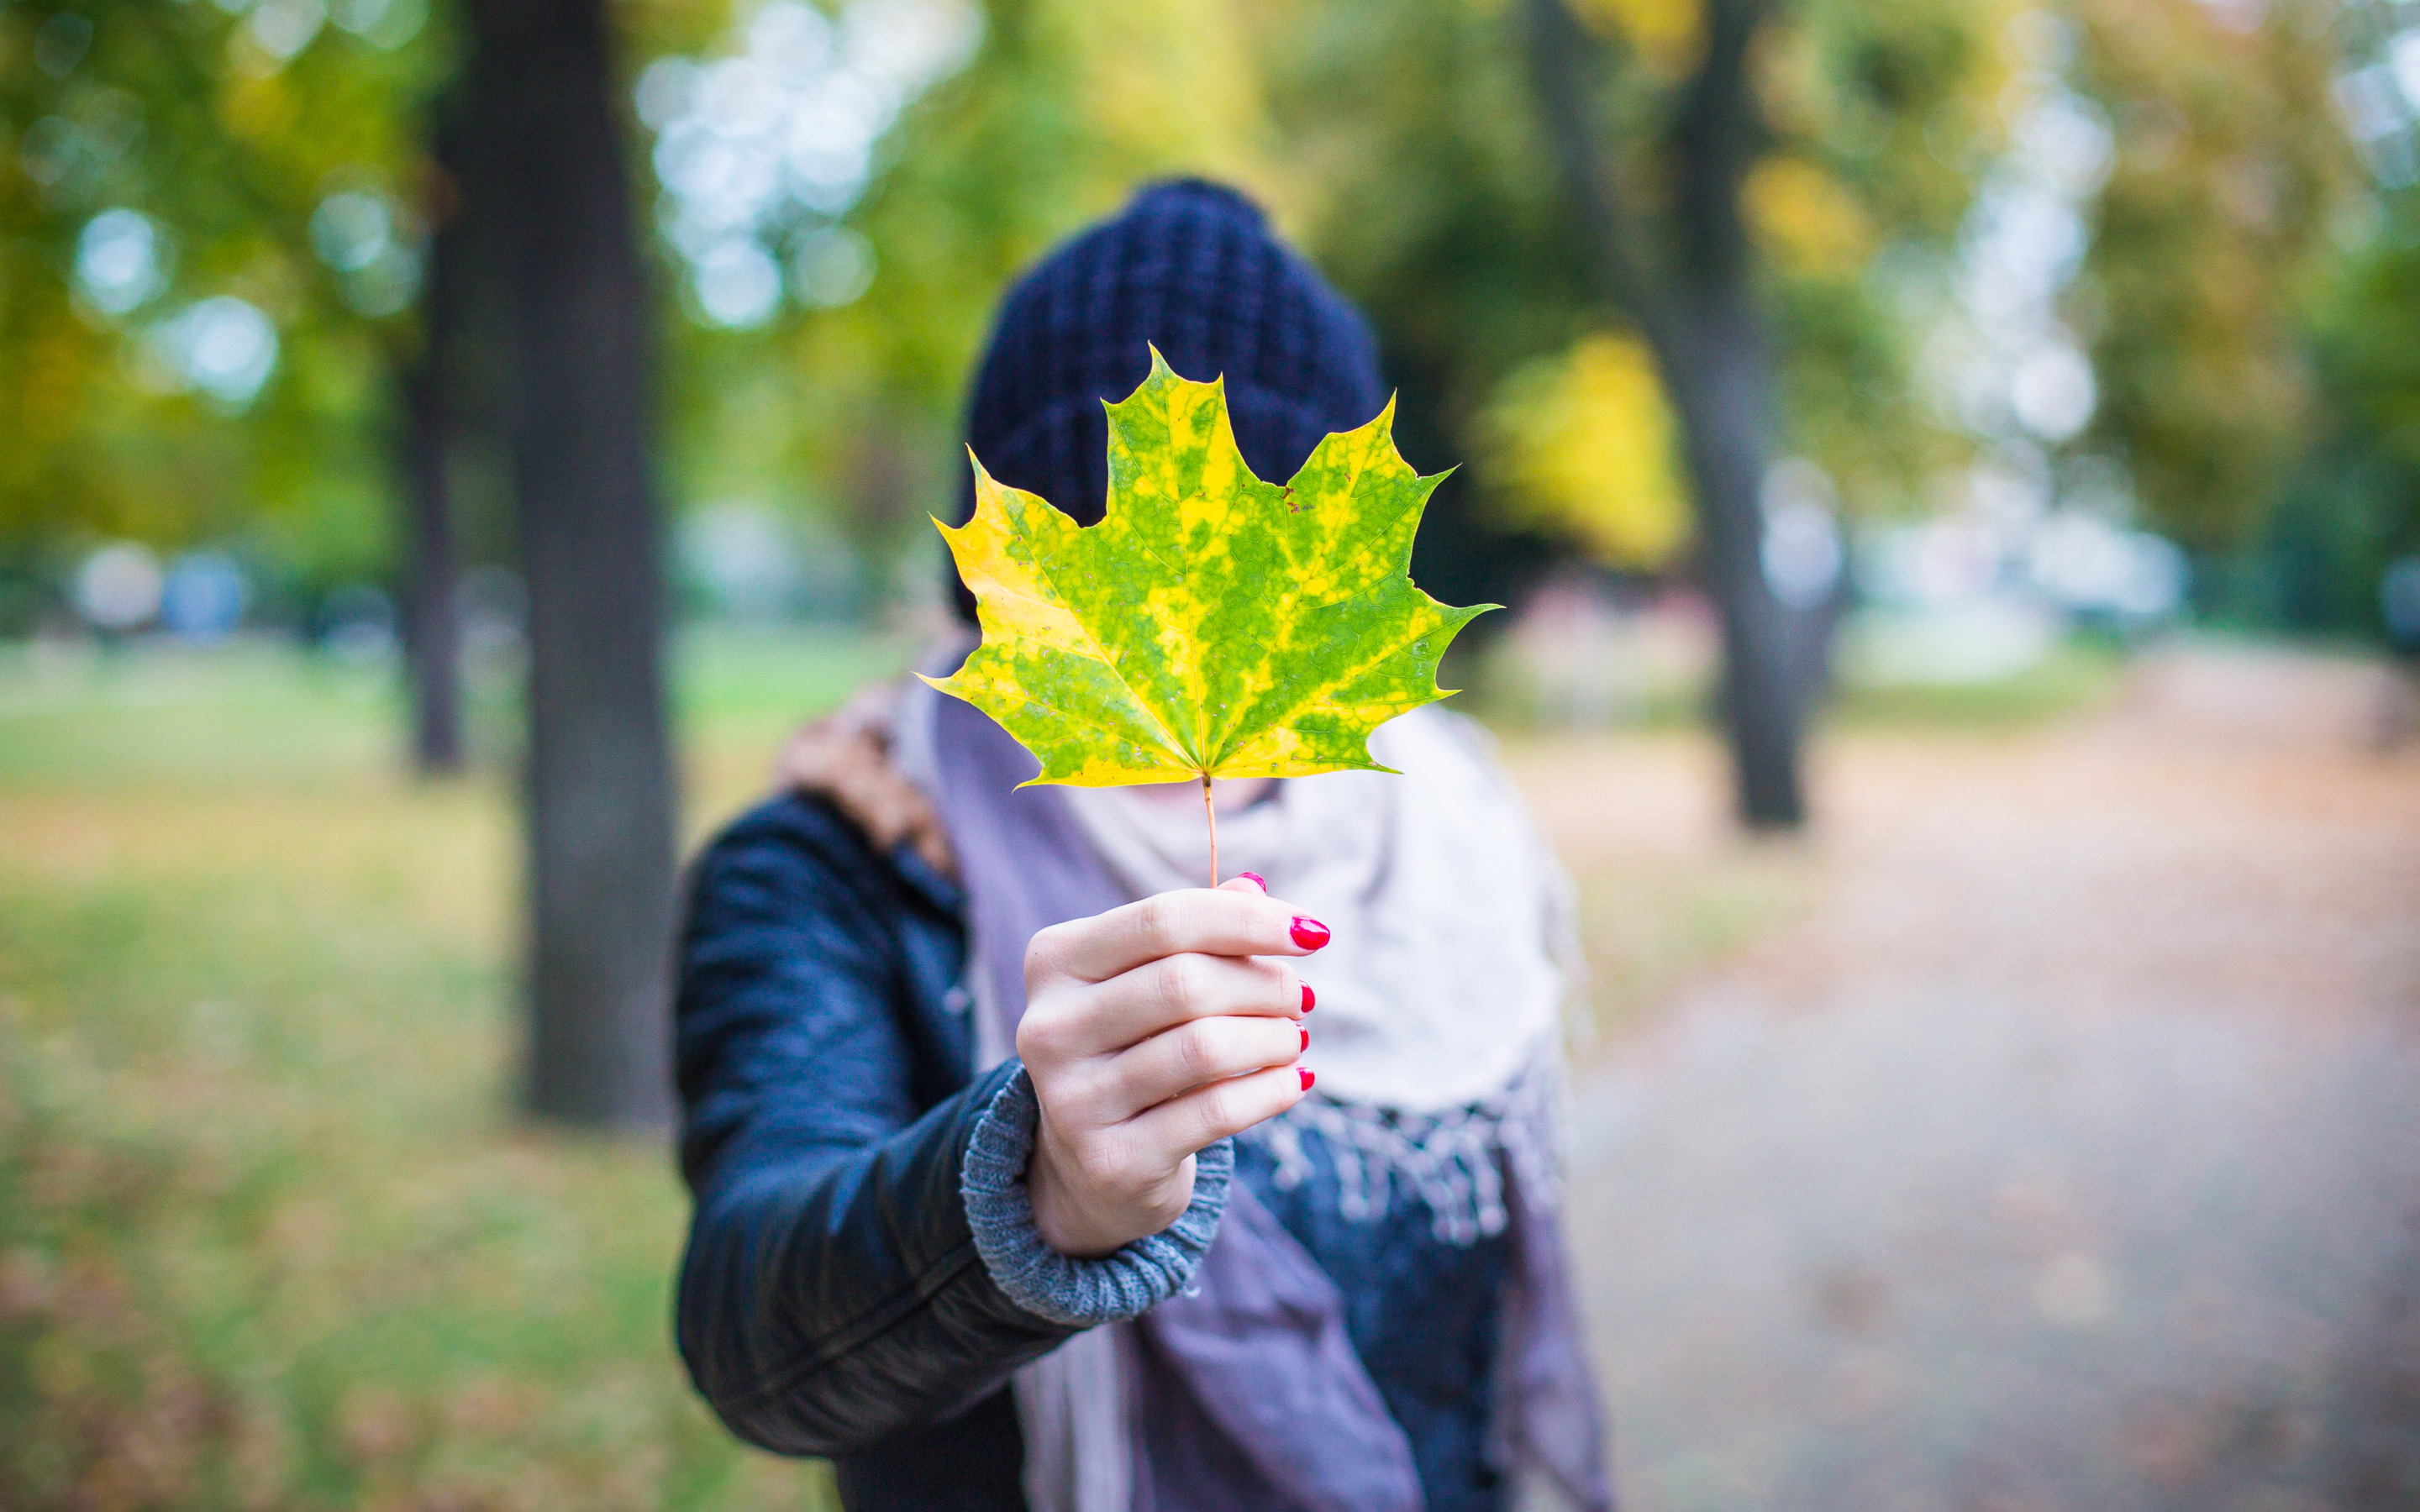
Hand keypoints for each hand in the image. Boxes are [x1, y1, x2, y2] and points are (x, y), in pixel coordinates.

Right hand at [1016, 875, 1324, 1257]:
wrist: (1094, 1164)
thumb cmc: (1136, 1047)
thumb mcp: (1153, 980)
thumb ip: (1199, 931)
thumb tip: (1257, 888)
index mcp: (1055, 961)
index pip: (1163, 919)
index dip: (1248, 920)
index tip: (1313, 933)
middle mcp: (1049, 1027)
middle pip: (1186, 982)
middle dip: (1265, 985)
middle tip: (1301, 997)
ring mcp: (1073, 1099)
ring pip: (1205, 1047)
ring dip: (1274, 1038)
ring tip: (1293, 1038)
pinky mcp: (1111, 1160)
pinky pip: (1216, 1111)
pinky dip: (1271, 1090)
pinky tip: (1293, 1081)